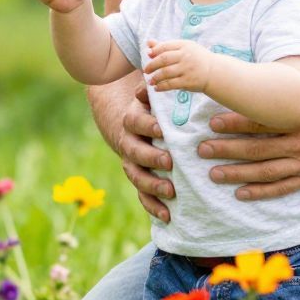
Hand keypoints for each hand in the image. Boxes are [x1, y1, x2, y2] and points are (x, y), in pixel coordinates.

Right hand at [88, 77, 173, 222]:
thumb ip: (152, 91)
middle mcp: (129, 143)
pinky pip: (142, 196)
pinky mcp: (139, 181)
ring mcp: (132, 164)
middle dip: (151, 157)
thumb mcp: (151, 97)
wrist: (133, 125)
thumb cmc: (152, 108)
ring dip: (152, 184)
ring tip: (170, 191)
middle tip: (169, 161)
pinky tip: (168, 216)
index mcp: (132, 120)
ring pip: (137, 176)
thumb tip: (150, 82)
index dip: (147, 124)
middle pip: (134, 151)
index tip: (162, 128)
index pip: (135, 121)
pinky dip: (153, 207)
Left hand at [143, 38, 212, 92]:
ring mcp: (187, 69)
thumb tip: (148, 44)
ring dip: (155, 78)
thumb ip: (166, 46)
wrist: (214, 72)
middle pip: (163, 59)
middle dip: (152, 65)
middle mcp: (186, 56)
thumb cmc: (196, 58)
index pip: (165, 46)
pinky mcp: (188, 82)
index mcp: (184, 45)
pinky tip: (157, 88)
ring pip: (165, 73)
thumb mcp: (184, 48)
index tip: (148, 55)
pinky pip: (170, 84)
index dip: (154, 51)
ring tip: (150, 81)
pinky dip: (161, 87)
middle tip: (146, 70)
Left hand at [199, 75, 299, 200]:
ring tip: (214, 173)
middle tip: (202, 149)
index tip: (212, 122)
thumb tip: (276, 48)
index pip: (263, 121)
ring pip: (266, 172)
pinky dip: (261, 192)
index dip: (235, 123)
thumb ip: (298, 76)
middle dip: (227, 150)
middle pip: (258, 149)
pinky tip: (240, 193)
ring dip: (237, 174)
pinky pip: (283, 188)